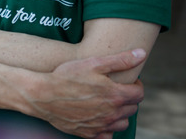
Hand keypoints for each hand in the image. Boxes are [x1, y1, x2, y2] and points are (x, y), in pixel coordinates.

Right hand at [19, 49, 145, 138]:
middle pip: (132, 109)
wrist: (43, 95)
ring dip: (120, 114)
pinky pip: (107, 136)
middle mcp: (111, 114)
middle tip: (115, 89)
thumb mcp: (93, 62)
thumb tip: (142, 54)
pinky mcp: (88, 134)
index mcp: (115, 95)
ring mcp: (100, 126)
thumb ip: (120, 60)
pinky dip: (107, 128)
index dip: (136, 85)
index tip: (127, 81)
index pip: (139, 94)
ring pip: (122, 124)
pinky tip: (99, 117)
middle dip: (128, 98)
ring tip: (109, 103)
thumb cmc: (66, 76)